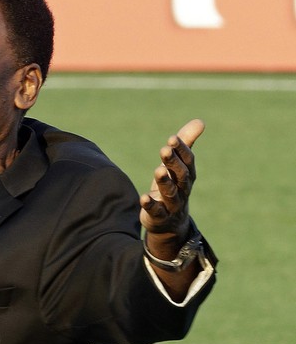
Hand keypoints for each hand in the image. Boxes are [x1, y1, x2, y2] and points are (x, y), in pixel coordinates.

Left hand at [140, 119, 203, 254]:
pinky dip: (151, 205)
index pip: (188, 161)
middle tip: (164, 150)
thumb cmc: (173, 186)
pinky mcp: (159, 217)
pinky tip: (143, 197)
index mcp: (187, 175)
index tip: (172, 138)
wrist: (170, 223)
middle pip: (181, 176)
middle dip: (173, 163)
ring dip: (165, 181)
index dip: (182, 150)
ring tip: (158, 170)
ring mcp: (172, 204)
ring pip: (171, 193)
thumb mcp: (177, 165)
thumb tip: (200, 121)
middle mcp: (183, 189)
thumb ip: (185, 144)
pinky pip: (156, 211)